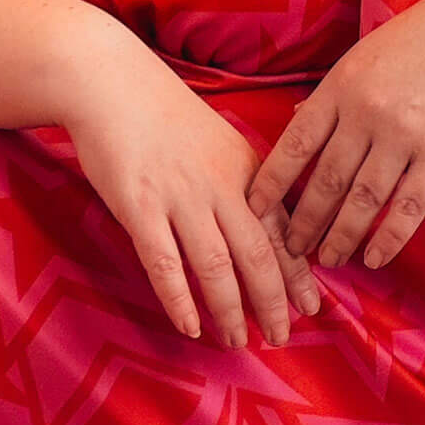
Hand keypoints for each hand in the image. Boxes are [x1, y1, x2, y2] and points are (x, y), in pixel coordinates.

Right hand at [63, 48, 322, 347]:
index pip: (281, 229)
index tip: (312, 306)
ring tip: (237, 341)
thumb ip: (243, 181)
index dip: (297, 272)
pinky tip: (189, 326)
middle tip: (282, 338)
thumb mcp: (220, 141)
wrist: (112, 83)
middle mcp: (220, 185)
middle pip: (258, 254)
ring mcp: (179, 197)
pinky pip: (164, 263)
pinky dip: (179, 299)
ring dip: (230, 310)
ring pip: (216, 266)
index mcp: (244, 169)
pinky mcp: (140, 207)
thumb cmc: (164, 114)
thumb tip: (267, 226)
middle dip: (274, 301)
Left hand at [244, 0, 424, 271]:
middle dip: (304, 222)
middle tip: (291, 251)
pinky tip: (374, 258)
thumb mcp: (363, 56)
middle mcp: (366, 113)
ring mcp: (404, 135)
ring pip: (363, 199)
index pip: (295, 144)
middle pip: (326, 180)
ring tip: (328, 260)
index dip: (271, 182)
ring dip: (342, 236)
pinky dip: (389, 237)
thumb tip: (295, 118)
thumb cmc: (421, 38)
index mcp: (341, 87)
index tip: (254, 210)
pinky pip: (409, 205)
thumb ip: (332, 94)